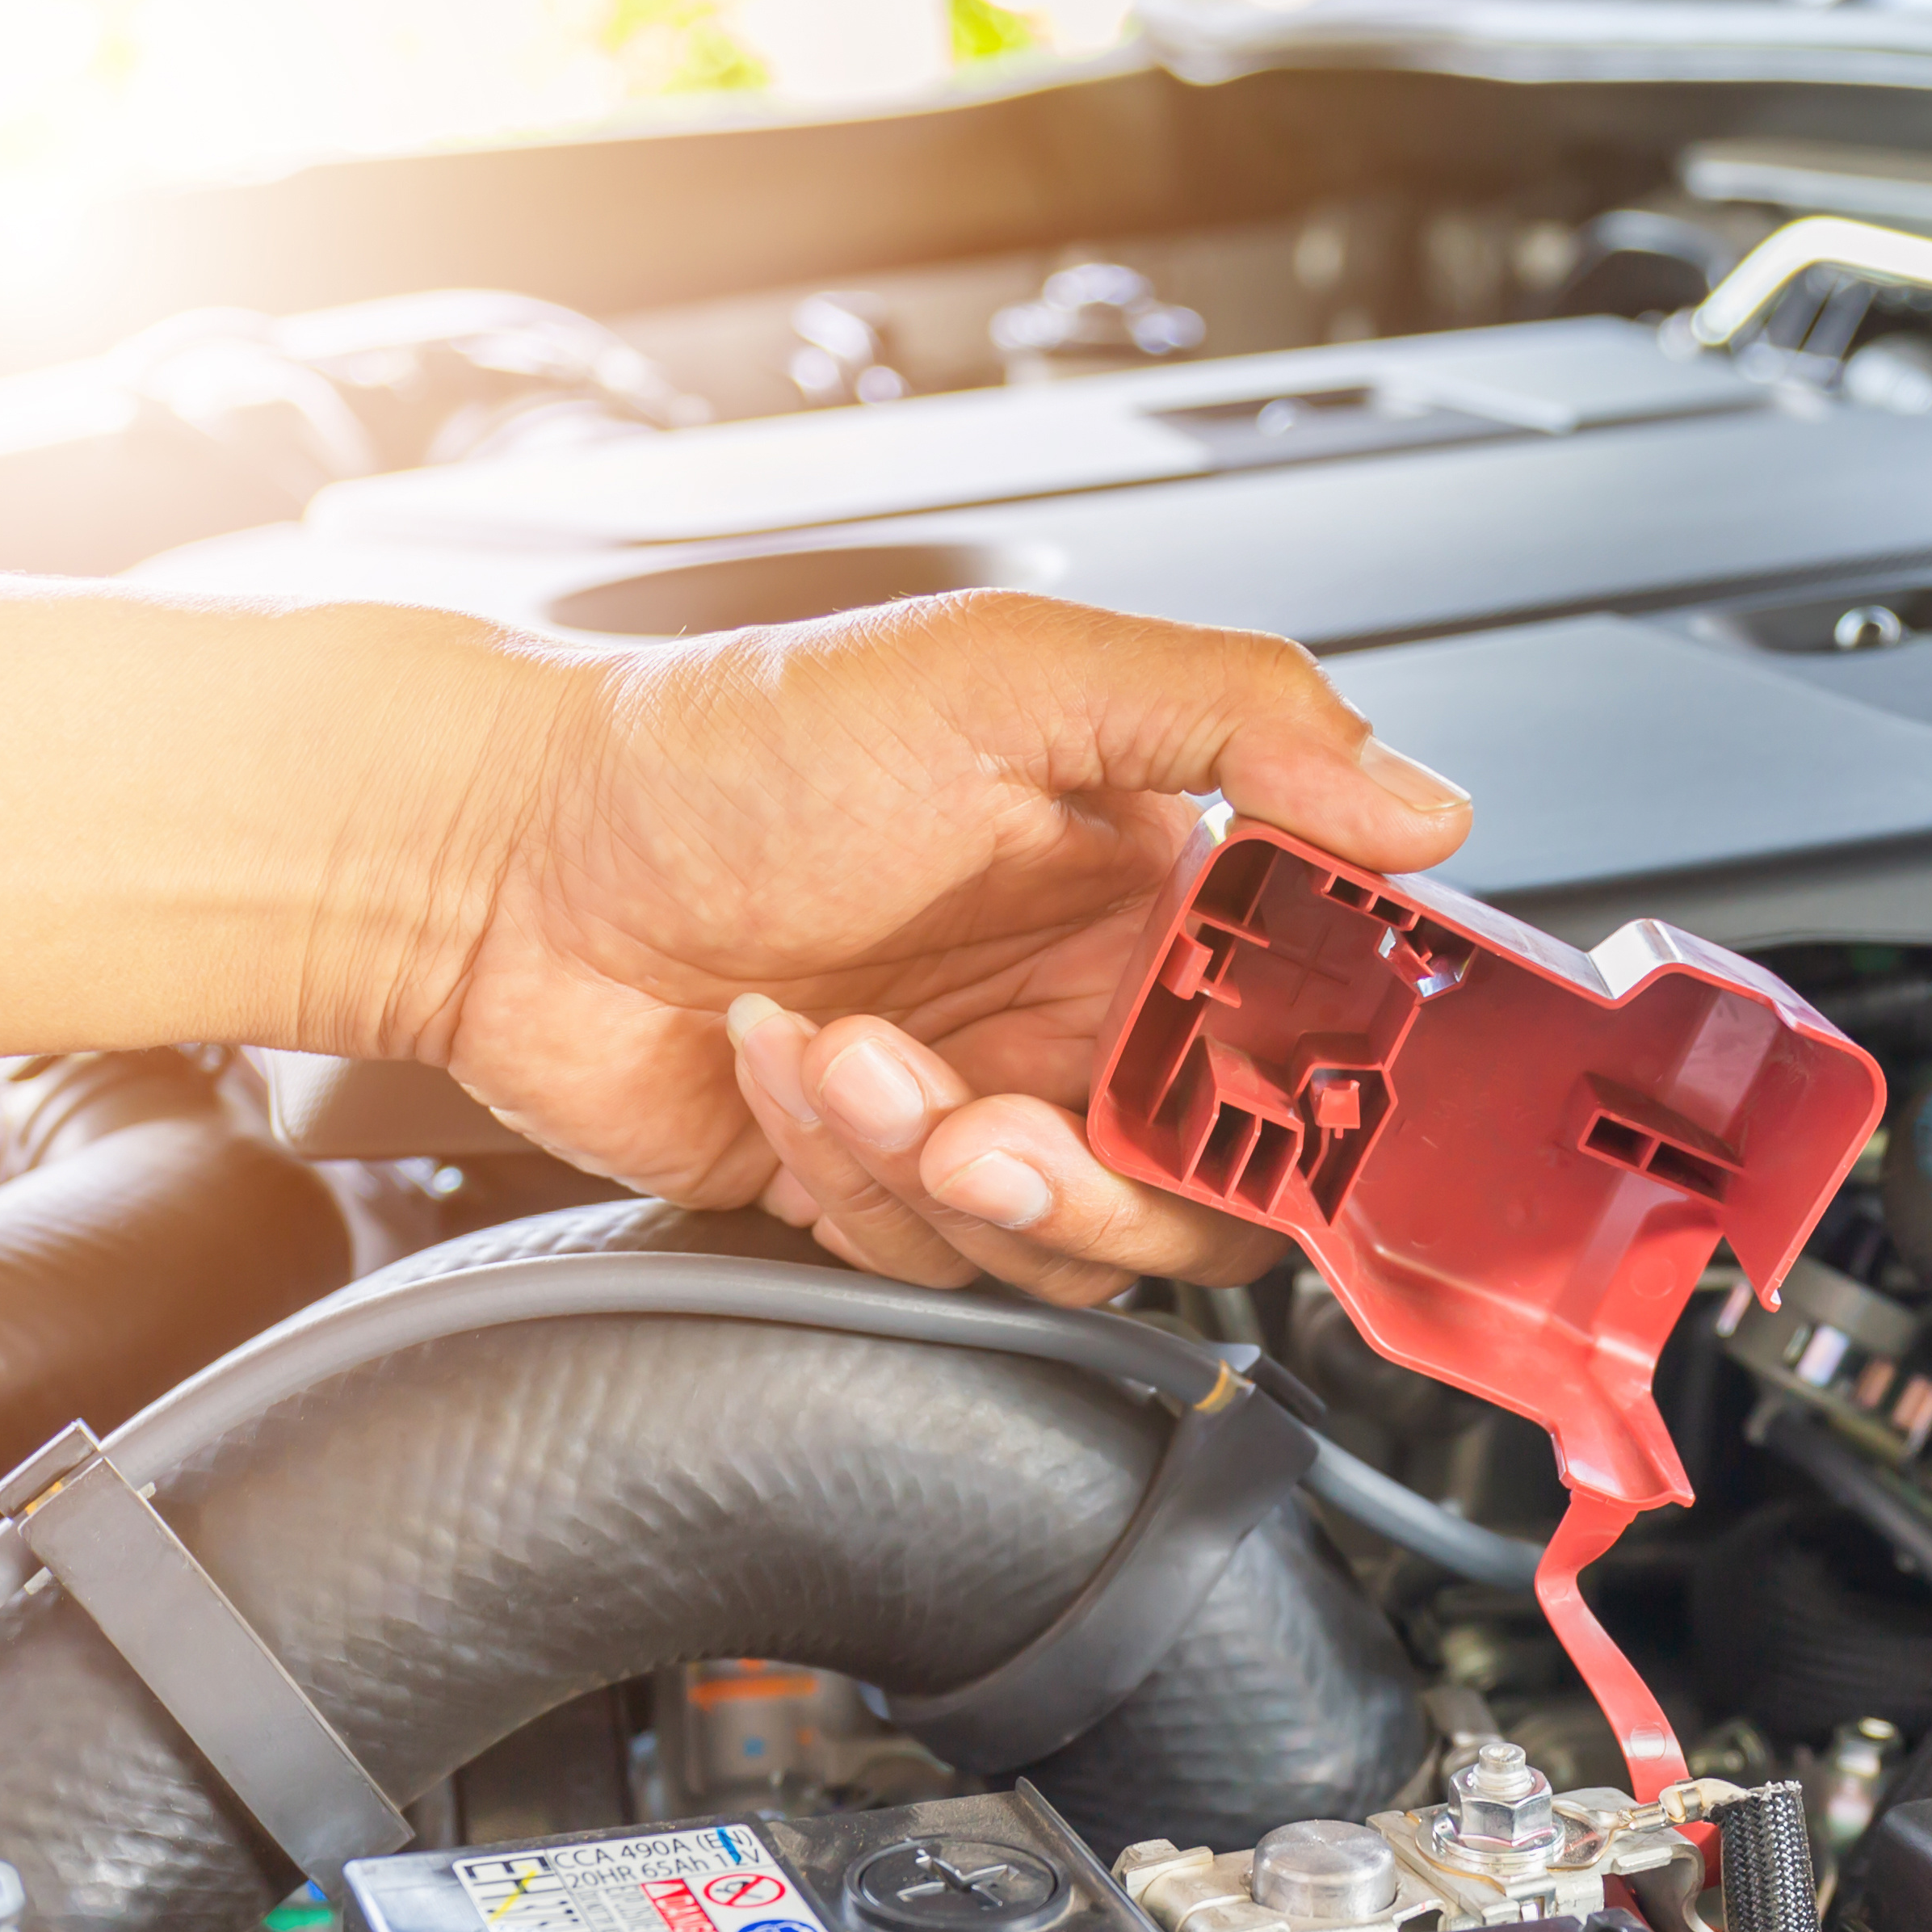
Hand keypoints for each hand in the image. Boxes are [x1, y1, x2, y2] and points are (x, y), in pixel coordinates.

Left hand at [398, 589, 1472, 1301]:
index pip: (1311, 1038)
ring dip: (938, 1170)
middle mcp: (1087, 1007)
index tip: (1243, 1109)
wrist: (510, 861)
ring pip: (1068, 1246)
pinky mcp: (881, 1187)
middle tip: (986, 1124)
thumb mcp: (1006, 674)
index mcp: (1152, 888)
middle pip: (1204, 1190)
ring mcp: (990, 1104)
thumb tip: (1422, 798)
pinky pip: (933, 1257)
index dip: (1299, 1099)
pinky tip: (779, 1063)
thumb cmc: (728, 745)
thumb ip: (1234, 715)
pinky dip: (844, 1175)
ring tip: (840, 1056)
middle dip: (1091, 1180)